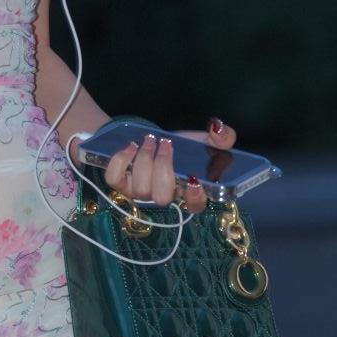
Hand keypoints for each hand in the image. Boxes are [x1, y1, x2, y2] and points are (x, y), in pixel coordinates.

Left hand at [104, 116, 236, 213]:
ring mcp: (140, 193)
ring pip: (139, 189)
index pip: (195, 206)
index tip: (193, 180)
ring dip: (144, 160)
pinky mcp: (120, 184)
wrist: (151, 139)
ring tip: (149, 140)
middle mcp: (163, 197)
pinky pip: (114, 179)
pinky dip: (121, 161)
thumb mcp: (204, 140)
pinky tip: (131, 146)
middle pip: (162, 197)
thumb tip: (218, 129)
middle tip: (165, 144)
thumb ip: (222, 137)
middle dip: (163, 167)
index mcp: (188, 191)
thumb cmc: (181, 146)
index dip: (195, 198)